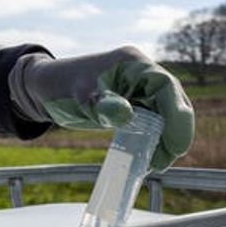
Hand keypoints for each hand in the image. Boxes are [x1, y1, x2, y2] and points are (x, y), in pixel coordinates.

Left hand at [9, 46, 194, 170]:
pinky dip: (157, 138)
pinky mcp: (137, 100)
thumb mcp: (78, 97)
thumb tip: (126, 115)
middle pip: (173, 100)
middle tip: (165, 161)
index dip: (178, 115)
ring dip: (168, 138)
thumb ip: (100, 104)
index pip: (166, 86)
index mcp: (131, 62)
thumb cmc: (61, 87)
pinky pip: (156, 119)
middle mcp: (141, 72)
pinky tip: (150, 157)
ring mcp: (140, 86)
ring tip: (157, 164)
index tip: (176, 145)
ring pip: (168, 112)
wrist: (47, 88)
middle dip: (176, 131)